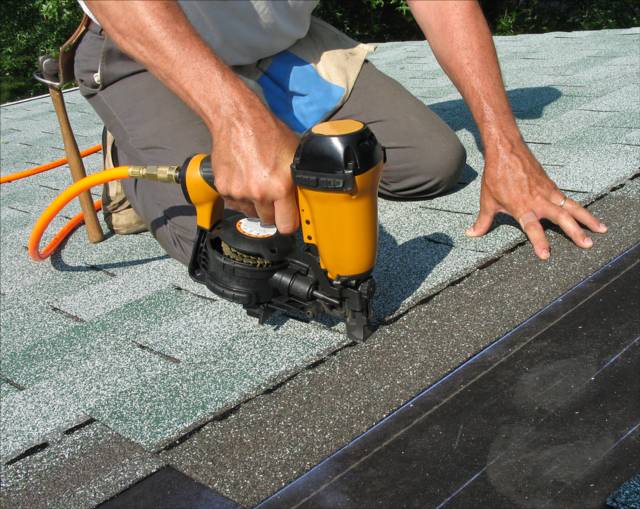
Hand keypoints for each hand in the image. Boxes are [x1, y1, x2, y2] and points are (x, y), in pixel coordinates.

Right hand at [209, 95, 299, 233]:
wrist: (238, 120)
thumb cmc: (268, 133)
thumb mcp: (294, 156)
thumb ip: (299, 181)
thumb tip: (307, 198)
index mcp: (280, 187)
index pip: (287, 226)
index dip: (289, 222)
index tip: (289, 217)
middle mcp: (259, 193)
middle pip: (268, 221)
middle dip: (272, 212)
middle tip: (273, 195)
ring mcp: (239, 192)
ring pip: (250, 212)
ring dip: (254, 203)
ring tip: (256, 181)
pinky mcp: (223, 189)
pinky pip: (235, 203)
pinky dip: (240, 195)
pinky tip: (244, 177)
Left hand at [466, 138, 607, 259]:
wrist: (506, 150)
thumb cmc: (495, 176)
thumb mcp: (487, 201)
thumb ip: (483, 221)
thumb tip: (471, 234)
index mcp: (522, 206)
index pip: (532, 227)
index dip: (539, 241)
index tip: (546, 255)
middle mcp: (538, 200)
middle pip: (561, 218)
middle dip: (575, 232)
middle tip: (588, 244)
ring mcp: (548, 192)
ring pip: (571, 207)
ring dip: (587, 219)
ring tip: (601, 230)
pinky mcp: (552, 186)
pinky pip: (568, 199)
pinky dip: (580, 209)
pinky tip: (589, 217)